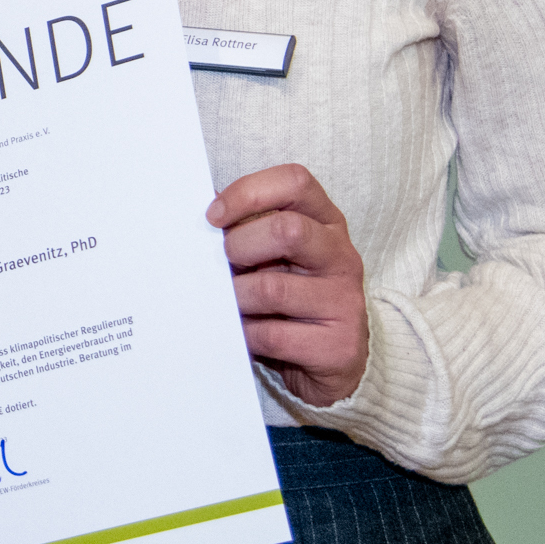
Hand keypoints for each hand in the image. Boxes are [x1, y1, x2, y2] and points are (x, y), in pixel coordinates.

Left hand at [208, 163, 369, 406]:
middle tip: (223, 264)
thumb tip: (199, 209)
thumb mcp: (274, 256)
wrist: (331, 361)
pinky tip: (242, 333)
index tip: (213, 216)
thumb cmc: (291, 298)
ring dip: (235, 297)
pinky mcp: (338, 345)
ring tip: (229, 304)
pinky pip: (273, 335)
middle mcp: (341, 256)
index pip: (296, 182)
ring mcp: (345, 301)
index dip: (249, 191)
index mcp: (325, 223)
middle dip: (239, 246)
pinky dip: (245, 334)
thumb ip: (246, 230)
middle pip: (287, 230)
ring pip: (272, 288)